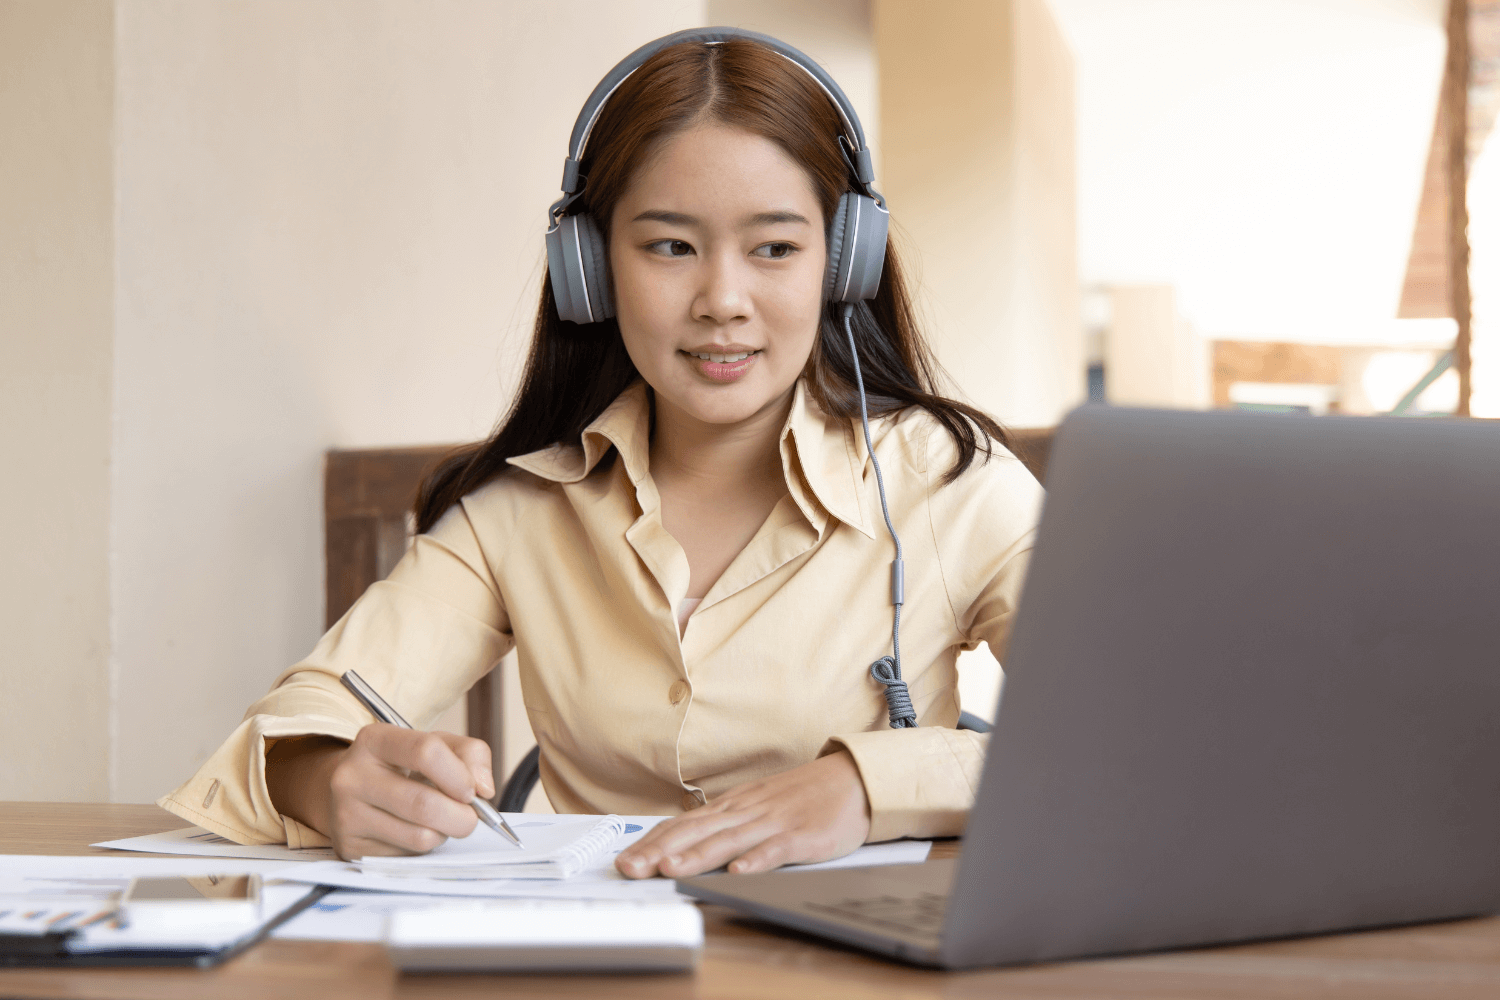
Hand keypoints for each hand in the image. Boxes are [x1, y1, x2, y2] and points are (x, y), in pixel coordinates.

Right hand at [266, 724, 494, 860]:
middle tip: (470, 817)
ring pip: (419, 837)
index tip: (472, 791)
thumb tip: (483, 789)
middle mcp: (352, 776)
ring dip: (443, 834)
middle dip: (462, 817)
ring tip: (439, 821)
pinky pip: (406, 856)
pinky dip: (423, 848)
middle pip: (424, 804)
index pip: (426, 751)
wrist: (351, 792)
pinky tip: (414, 831)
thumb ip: (470, 754)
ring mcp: (346, 814)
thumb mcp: (435, 744)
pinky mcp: (350, 847)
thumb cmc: (402, 766)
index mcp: (375, 740)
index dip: (459, 775)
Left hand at [615, 750, 869, 878]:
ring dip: (698, 856)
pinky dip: (757, 860)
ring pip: (729, 840)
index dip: (652, 842)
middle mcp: (746, 812)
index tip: (625, 860)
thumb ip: (723, 824)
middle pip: (697, 832)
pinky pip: (777, 848)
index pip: (683, 824)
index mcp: (732, 807)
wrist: (851, 779)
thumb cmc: (800, 797)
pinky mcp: (803, 835)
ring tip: (671, 869)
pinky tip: (739, 871)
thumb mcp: (755, 805)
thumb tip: (683, 843)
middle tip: (631, 868)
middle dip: (660, 850)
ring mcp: (773, 822)